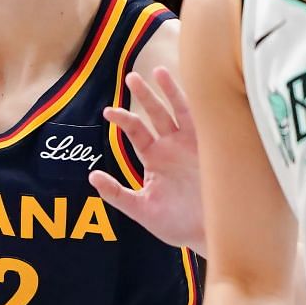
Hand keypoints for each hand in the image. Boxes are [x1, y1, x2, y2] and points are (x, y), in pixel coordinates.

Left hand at [89, 67, 204, 251]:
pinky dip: (199, 102)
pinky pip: (204, 118)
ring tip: (157, 71)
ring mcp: (193, 143)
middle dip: (145, 95)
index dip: (123, 119)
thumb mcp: (142, 210)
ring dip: (169, 91)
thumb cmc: (178, 225)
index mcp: (155, 157)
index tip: (109, 112)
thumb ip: (117, 193)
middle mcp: (172, 146)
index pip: (136, 131)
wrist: (213, 233)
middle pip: (156, 113)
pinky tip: (194, 83)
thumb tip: (92, 176)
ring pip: (179, 110)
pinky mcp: (212, 146)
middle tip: (131, 76)